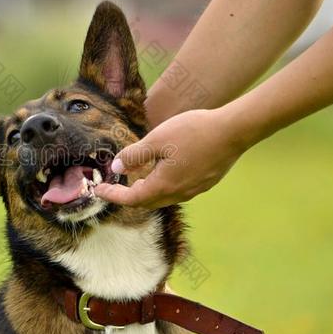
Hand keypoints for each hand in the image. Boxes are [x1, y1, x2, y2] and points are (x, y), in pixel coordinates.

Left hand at [94, 108, 248, 207]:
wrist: (233, 131)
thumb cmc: (194, 132)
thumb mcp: (157, 139)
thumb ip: (135, 154)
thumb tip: (117, 166)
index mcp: (164, 185)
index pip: (131, 199)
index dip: (113, 195)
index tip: (99, 190)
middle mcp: (179, 193)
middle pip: (147, 202)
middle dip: (128, 196)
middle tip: (115, 185)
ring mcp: (195, 189)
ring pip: (164, 197)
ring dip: (146, 191)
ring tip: (137, 178)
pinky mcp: (205, 182)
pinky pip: (178, 190)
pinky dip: (163, 186)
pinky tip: (162, 170)